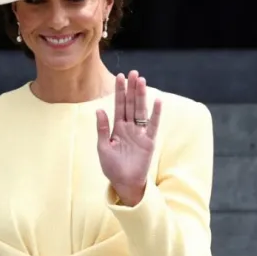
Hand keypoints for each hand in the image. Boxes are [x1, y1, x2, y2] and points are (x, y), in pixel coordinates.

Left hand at [96, 70, 160, 205]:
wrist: (124, 183)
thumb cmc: (112, 167)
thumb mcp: (103, 148)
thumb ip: (102, 129)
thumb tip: (99, 109)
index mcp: (117, 128)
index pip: (119, 106)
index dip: (119, 91)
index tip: (119, 76)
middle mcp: (129, 128)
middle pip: (131, 104)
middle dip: (131, 89)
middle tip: (133, 72)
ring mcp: (140, 133)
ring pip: (141, 111)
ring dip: (141, 96)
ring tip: (141, 81)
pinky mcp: (149, 141)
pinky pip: (153, 125)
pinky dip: (155, 114)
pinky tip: (157, 101)